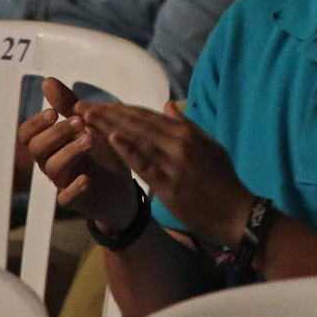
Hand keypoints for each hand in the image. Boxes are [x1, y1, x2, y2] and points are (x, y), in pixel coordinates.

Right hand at [18, 78, 137, 231]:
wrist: (123, 185)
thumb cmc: (100, 151)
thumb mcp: (88, 124)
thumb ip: (67, 104)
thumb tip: (47, 80)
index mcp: (50, 143)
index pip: (27, 134)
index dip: (36, 123)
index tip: (53, 112)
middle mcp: (50, 162)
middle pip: (37, 149)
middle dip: (56, 133)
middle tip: (79, 122)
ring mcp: (61, 181)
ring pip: (51, 168)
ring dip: (69, 152)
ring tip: (90, 140)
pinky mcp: (75, 200)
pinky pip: (65, 198)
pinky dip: (74, 188)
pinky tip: (86, 178)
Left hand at [79, 100, 254, 248]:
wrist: (235, 211)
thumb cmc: (223, 179)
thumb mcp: (209, 145)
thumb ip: (187, 125)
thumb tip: (168, 105)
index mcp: (186, 132)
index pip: (146, 115)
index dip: (120, 108)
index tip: (98, 104)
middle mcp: (178, 141)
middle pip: (136, 122)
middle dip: (107, 113)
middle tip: (81, 106)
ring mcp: (173, 162)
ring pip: (136, 138)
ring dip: (108, 126)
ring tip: (85, 118)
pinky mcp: (169, 183)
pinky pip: (144, 163)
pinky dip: (127, 149)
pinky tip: (109, 138)